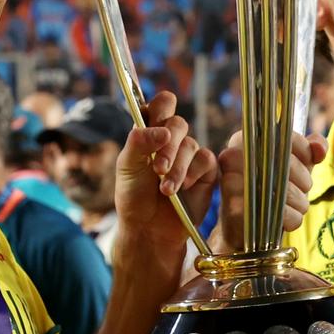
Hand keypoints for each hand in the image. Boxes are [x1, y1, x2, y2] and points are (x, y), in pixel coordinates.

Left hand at [114, 92, 217, 252]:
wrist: (148, 228)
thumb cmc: (134, 195)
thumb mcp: (127, 167)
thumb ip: (138, 143)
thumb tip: (162, 131)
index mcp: (150, 131)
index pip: (161, 105)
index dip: (160, 108)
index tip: (154, 120)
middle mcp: (172, 139)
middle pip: (178, 123)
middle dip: (168, 146)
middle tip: (158, 168)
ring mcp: (189, 154)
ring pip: (191, 145)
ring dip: (177, 168)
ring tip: (166, 190)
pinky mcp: (205, 171)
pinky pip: (206, 160)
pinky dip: (193, 174)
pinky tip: (183, 188)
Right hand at [212, 131, 326, 253]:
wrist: (242, 227)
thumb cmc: (269, 189)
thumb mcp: (290, 166)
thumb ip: (309, 150)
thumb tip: (319, 149)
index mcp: (247, 139)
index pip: (286, 137)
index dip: (305, 152)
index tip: (309, 162)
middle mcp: (234, 155)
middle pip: (287, 164)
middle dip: (304, 180)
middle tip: (303, 189)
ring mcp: (232, 182)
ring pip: (286, 190)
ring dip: (300, 201)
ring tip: (295, 205)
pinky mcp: (236, 210)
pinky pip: (280, 213)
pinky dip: (292, 218)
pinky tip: (287, 219)